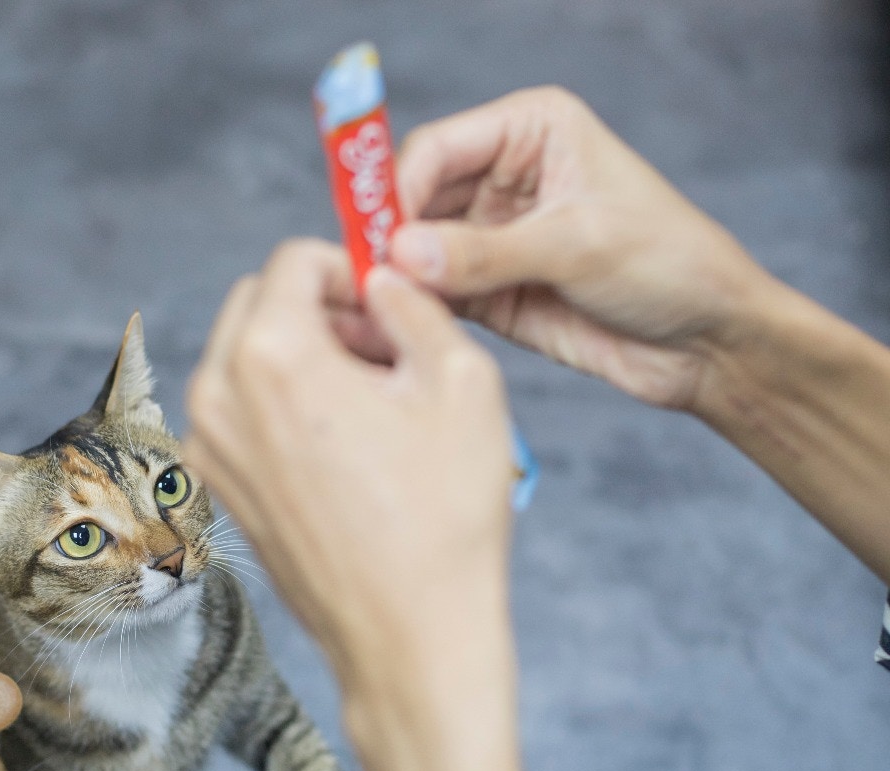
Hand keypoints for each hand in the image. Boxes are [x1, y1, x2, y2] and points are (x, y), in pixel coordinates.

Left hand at [184, 239, 514, 742]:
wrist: (409, 635)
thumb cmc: (443, 517)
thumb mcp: (461, 379)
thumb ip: (412, 304)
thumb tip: (381, 279)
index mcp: (270, 356)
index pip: (293, 260)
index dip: (350, 268)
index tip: (389, 305)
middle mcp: (217, 396)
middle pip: (258, 303)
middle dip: (321, 309)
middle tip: (388, 351)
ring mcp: (207, 447)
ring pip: (243, 357)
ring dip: (302, 355)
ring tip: (374, 403)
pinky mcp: (214, 486)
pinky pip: (240, 410)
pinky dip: (282, 403)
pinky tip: (345, 444)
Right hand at [391, 86, 770, 410]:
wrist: (706, 341)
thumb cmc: (667, 265)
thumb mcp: (577, 247)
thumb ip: (485, 253)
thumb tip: (401, 254)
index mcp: (530, 130)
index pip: (435, 149)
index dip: (398, 191)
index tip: (377, 241)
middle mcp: (502, 175)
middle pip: (412, 198)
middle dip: (387, 238)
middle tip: (364, 280)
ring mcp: (490, 235)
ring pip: (413, 250)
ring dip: (393, 278)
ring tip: (376, 308)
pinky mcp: (486, 289)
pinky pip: (429, 293)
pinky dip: (410, 309)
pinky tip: (395, 325)